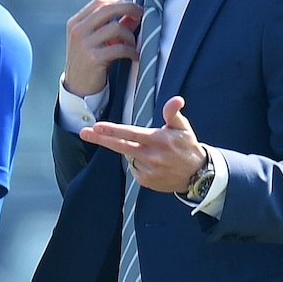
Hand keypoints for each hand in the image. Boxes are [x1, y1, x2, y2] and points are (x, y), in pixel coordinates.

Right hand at [63, 0, 141, 96]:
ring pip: (115, 27)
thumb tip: (135, 13)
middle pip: (107, 8)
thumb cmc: (90, 62)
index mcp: (76, 23)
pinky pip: (119, 48)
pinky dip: (131, 51)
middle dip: (129, 8)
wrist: (77, 89)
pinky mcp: (93, 58)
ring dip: (130, 35)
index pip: (100, 2)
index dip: (120, 1)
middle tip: (142, 14)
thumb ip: (113, 25)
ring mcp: (84, 44)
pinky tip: (134, 56)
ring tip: (132, 45)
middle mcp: (78, 30)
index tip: (134, 7)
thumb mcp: (97, 41)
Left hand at [79, 96, 205, 191]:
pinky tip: (151, 162)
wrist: (197, 176)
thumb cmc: (187, 146)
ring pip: (128, 156)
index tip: (96, 126)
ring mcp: (148, 171)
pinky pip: (134, 168)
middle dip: (101, 139)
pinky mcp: (146, 181)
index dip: (112, 130)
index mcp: (159, 140)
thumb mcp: (183, 127)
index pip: (131, 134)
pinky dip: (137, 162)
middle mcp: (152, 156)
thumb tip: (176, 99)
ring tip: (150, 150)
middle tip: (84, 132)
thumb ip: (174, 113)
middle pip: (121, 147)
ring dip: (131, 150)